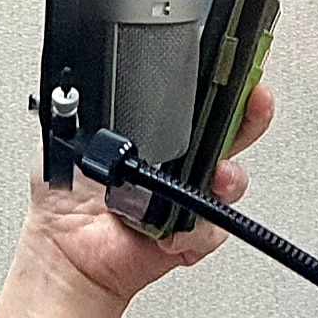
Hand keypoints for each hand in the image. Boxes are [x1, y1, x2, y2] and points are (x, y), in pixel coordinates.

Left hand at [23, 83, 276, 307]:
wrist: (63, 248)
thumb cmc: (64, 195)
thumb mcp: (69, 133)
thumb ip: (88, 103)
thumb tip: (98, 76)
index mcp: (155, 131)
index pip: (199, 99)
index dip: (221, 84)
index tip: (230, 69)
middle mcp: (179, 160)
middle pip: (231, 130)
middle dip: (250, 113)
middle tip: (255, 101)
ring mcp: (188, 196)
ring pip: (230, 179)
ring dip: (228, 176)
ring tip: (214, 175)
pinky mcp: (190, 232)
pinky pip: (212, 227)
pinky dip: (195, 229)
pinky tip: (171, 230)